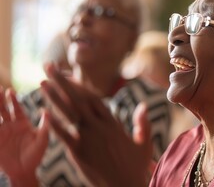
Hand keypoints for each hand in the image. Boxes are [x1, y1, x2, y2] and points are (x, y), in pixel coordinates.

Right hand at [0, 87, 49, 185]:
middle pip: (3, 109)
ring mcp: (2, 132)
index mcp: (23, 123)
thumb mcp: (42, 141)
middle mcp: (11, 125)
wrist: (24, 171)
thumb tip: (47, 111)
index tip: (9, 91)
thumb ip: (44, 126)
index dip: (12, 100)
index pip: (16, 108)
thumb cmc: (36, 156)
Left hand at [41, 64, 152, 186]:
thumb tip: (143, 105)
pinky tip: (44, 113)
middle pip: (78, 100)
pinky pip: (64, 136)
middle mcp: (99, 128)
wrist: (125, 186)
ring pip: (69, 113)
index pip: (93, 99)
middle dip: (62, 82)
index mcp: (113, 123)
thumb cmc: (135, 166)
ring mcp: (88, 140)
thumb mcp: (143, 143)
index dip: (78, 85)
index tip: (67, 75)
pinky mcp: (79, 153)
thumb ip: (142, 123)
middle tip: (48, 66)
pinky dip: (54, 124)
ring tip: (42, 83)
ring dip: (54, 97)